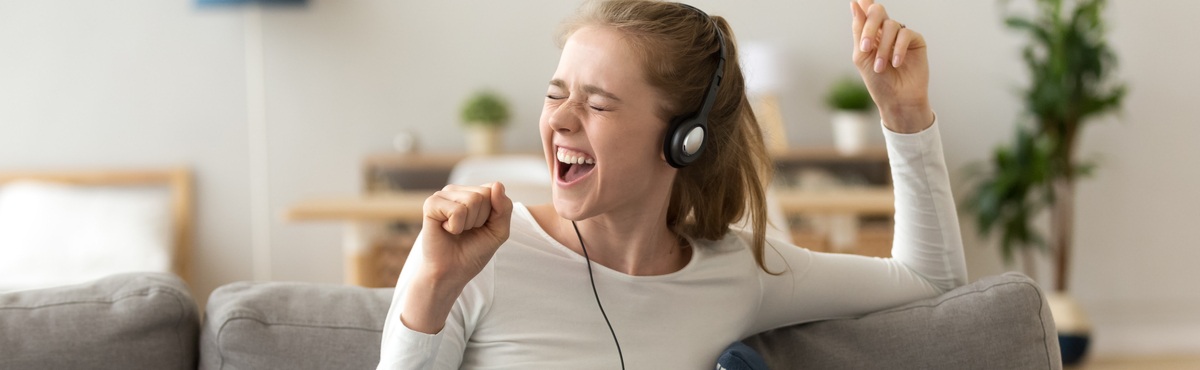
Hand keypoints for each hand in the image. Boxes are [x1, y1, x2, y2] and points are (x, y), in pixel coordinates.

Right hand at [419, 182, 512, 285]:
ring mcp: (443, 195)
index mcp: (472, 193)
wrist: (452, 272)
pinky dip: (456, 227)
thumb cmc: (473, 251)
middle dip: (481, 219)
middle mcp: (457, 191)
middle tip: (467, 231)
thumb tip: (497, 184)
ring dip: (469, 224)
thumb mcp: (499, 231)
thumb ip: (504, 208)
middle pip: (484, 194)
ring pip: (472, 200)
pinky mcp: (431, 204)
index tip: (482, 227)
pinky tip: (446, 230)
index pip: (495, 189)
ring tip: (457, 231)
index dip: (494, 214)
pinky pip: (457, 210)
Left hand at [851, 0, 933, 132]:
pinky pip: (906, 34)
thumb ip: (859, 30)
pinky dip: (898, 49)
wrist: (896, 100)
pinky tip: (896, 63)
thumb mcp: (862, 56)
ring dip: (883, 48)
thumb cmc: (878, 81)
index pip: (866, 11)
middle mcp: (886, 31)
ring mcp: (901, 35)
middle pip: (877, 11)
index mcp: (870, 33)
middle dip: (869, 27)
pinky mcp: (916, 41)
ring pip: (891, 25)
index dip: (864, 2)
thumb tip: (855, 4)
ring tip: (880, 66)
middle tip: (865, 47)